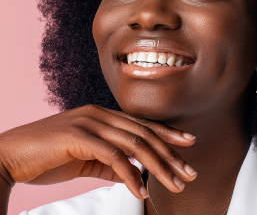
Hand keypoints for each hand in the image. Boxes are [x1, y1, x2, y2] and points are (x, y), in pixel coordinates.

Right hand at [0, 104, 196, 198]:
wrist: (10, 154)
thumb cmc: (46, 156)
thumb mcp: (84, 159)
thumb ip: (108, 163)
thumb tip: (131, 174)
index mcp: (103, 116)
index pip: (142, 124)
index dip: (168, 133)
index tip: (188, 144)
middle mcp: (100, 114)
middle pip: (144, 134)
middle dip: (171, 154)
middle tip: (190, 172)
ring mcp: (90, 123)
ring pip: (135, 143)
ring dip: (158, 166)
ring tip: (175, 184)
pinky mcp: (79, 136)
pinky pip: (113, 157)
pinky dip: (130, 174)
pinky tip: (141, 190)